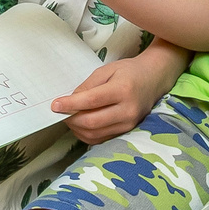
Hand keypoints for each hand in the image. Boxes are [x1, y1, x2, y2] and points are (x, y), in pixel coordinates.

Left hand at [51, 41, 186, 142]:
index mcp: (122, 90)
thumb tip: (69, 102)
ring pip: (95, 134)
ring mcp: (129, 123)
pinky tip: (82, 124)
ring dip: (77, 128)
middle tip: (61, 112)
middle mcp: (127, 110)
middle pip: (92, 122)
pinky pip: (101, 139)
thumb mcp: (106, 70)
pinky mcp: (127, 131)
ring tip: (71, 117)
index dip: (70, 105)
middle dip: (71, 119)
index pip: (91, 101)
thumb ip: (87, 86)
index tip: (55, 105)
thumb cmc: (129, 72)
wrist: (154, 79)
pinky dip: (87, 134)